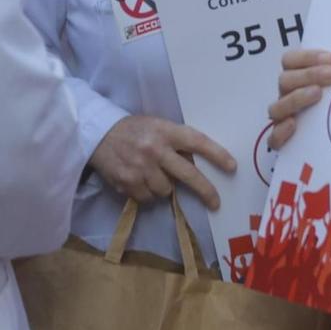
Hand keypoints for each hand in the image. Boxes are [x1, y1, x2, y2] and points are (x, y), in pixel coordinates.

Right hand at [89, 114, 235, 208]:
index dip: (217, 154)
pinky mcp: (128, 182)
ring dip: (163, 187)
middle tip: (216, 202)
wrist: (98, 133)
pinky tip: (138, 180)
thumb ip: (175, 143)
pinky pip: (147, 198)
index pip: (197, 142)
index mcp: (166, 131)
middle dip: (205, 190)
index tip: (232, 167)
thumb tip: (196, 165)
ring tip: (151, 174)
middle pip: (188, 174)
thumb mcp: (157, 126)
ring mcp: (141, 167)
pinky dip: (146, 193)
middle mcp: (155, 149)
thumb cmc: (134, 130)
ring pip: (166, 190)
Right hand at [267, 49, 330, 149]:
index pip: (290, 60)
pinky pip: (274, 139)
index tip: (330, 59)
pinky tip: (294, 124)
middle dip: (308, 74)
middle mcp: (287, 96)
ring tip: (318, 94)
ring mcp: (283, 119)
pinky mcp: (284, 143)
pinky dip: (280, 131)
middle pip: (285, 80)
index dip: (306, 57)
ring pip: (277, 107)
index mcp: (297, 79)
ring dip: (296, 98)